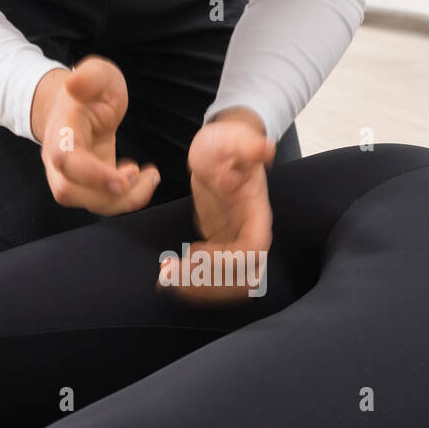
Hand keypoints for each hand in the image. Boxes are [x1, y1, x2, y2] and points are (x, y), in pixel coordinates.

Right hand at [32, 56, 160, 216]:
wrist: (79, 104)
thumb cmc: (90, 89)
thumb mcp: (97, 73)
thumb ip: (90, 76)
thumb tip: (74, 82)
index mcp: (61, 132)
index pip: (66, 160)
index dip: (92, 175)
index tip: (123, 179)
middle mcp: (59, 159)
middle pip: (69, 191)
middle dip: (106, 195)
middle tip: (138, 175)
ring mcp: (73, 175)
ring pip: (88, 202)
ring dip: (123, 200)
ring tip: (150, 176)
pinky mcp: (90, 184)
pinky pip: (104, 202)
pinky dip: (128, 197)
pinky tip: (144, 177)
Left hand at [159, 108, 274, 303]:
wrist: (222, 147)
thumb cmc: (227, 142)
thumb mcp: (231, 140)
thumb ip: (247, 148)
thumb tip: (263, 149)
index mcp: (256, 212)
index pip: (251, 249)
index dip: (226, 259)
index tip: (196, 251)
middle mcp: (249, 232)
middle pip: (241, 276)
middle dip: (209, 282)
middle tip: (172, 275)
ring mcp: (234, 240)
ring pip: (227, 282)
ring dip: (198, 287)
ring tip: (165, 277)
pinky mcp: (219, 243)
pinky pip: (212, 274)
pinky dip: (193, 280)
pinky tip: (168, 272)